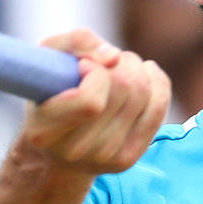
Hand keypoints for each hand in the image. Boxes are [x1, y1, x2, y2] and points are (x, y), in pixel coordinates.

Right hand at [19, 29, 171, 177]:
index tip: (83, 65)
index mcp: (43, 130)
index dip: (95, 72)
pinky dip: (157, 83)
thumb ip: (77, 42)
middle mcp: (73, 152)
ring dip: (136, 69)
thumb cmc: (51, 86)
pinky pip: (158, 109)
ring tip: (118, 70)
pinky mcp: (126, 161)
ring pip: (143, 95)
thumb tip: (113, 57)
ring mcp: (102, 160)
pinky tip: (145, 75)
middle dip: (120, 62)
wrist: (56, 139)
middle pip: (123, 91)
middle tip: (106, 61)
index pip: (91, 102)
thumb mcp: (51, 54)